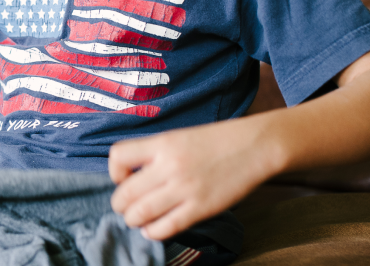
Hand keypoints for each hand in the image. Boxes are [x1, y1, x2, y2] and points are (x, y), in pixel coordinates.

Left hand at [108, 119, 278, 240]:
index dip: (114, 171)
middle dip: (120, 204)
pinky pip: (166, 227)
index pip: (118, 156)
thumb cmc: (216, 141)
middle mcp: (169, 166)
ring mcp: (185, 189)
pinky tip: (153, 229)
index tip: (124, 178)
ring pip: (140, 213)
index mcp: (162, 143)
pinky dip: (153, 232)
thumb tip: (131, 176)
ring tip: (137, 218)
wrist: (254, 146)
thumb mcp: (179, 136)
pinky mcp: (200, 208)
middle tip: (126, 206)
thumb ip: (155, 154)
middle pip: (125, 192)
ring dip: (133, 219)